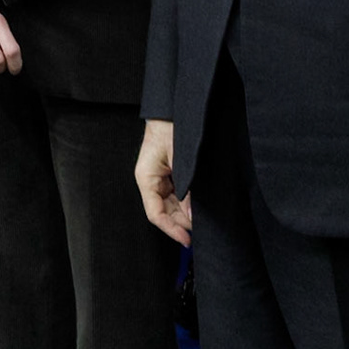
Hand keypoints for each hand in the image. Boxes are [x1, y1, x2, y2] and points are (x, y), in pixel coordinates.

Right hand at [135, 119, 192, 244]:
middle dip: (181, 222)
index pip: (155, 213)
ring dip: (186, 213)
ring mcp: (160, 177)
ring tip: (202, 220)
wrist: (173, 108)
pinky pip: (177, 194)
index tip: (186, 240)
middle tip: (200, 231)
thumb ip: (186, 188)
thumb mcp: (181, 159)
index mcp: (146, 177)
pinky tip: (199, 207)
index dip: (171, 229)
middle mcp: (151, 180)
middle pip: (164, 212)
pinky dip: (188, 202)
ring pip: (172, 205)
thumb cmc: (171, 126)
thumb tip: (192, 213)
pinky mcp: (169, 173)